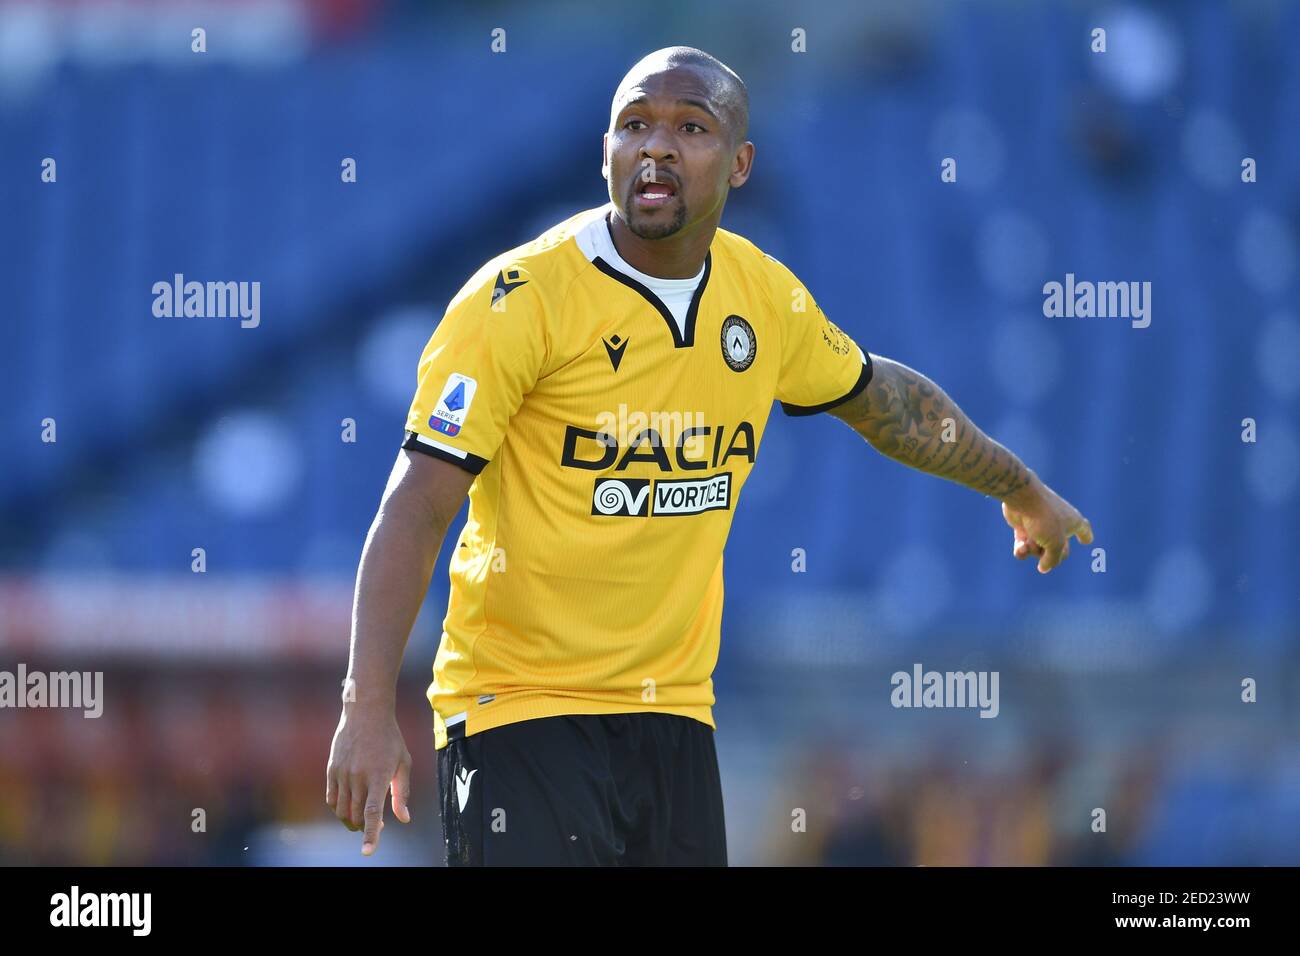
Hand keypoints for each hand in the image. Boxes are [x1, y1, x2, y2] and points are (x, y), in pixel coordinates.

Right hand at [326, 700, 411, 855]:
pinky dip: (339, 808)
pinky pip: (331, 798)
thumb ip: (402, 793)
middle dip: (365, 828)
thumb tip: (404, 819)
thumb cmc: (390, 737)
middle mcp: (358, 776)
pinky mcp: (331, 769)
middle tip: (376, 827)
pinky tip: (348, 807)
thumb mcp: (403, 762)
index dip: (371, 835)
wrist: (366, 712)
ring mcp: (342, 773)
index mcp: (379, 776)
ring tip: (361, 818)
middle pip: (356, 815)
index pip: (372, 813)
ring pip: (342, 810)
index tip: (368, 852)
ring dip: (351, 820)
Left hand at [1000, 476, 1092, 573]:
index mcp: (1073, 522)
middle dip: (1049, 555)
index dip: (1086, 536)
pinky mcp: (1024, 526)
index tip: (1087, 540)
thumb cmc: (1045, 519)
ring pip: (1038, 549)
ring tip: (1028, 544)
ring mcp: (1040, 524)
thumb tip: (1044, 568)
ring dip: (1033, 551)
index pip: (1084, 530)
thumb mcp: (1055, 544)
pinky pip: (1024, 545)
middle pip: (1057, 549)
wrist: (1022, 499)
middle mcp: (1058, 523)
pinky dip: (1022, 549)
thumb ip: (1053, 560)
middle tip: (1044, 550)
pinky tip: (1020, 548)